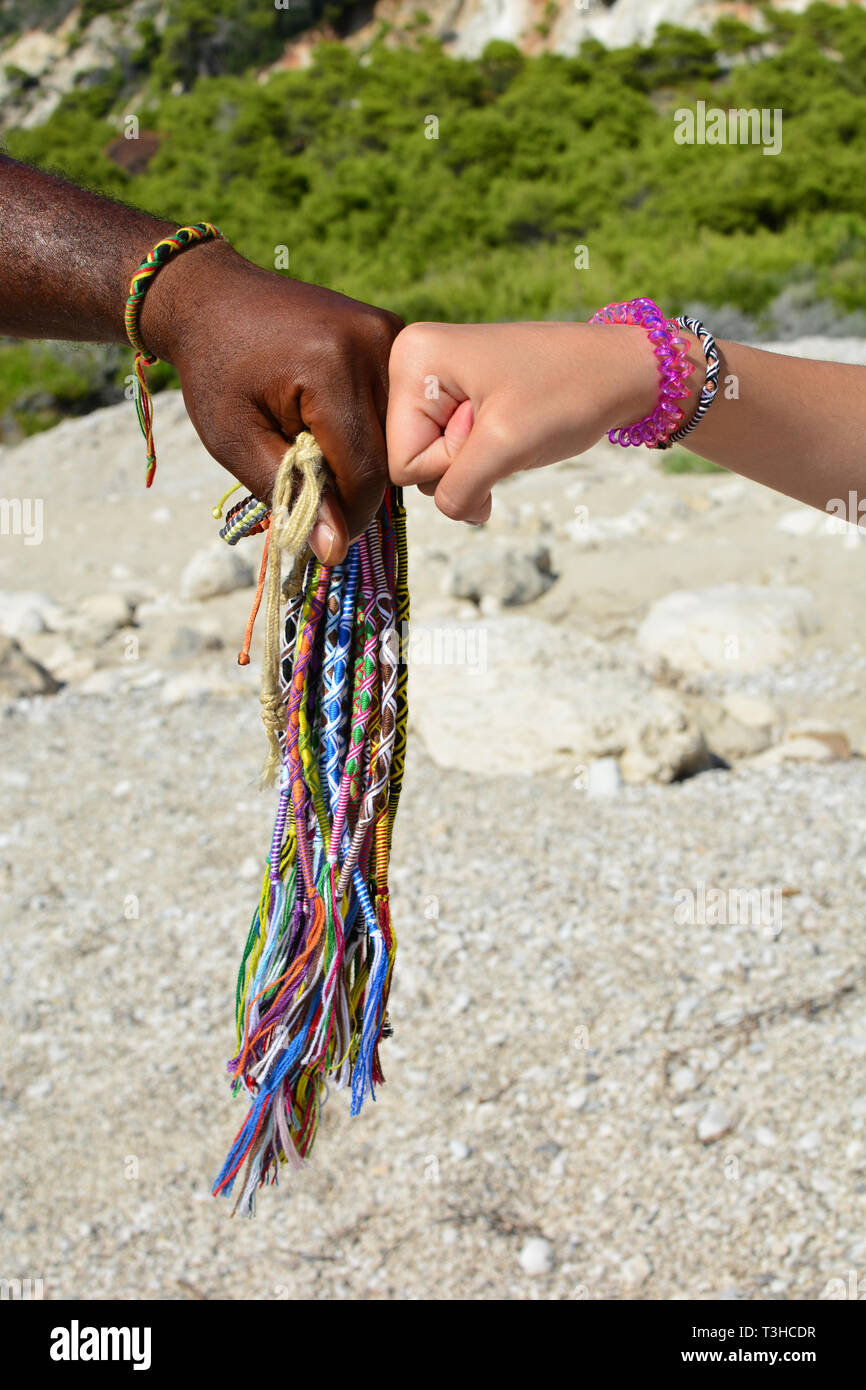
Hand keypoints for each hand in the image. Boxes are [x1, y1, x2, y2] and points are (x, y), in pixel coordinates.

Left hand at [141, 240, 402, 560]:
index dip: (349, 515)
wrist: (214, 297)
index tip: (323, 537)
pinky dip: (370, 431)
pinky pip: (396, 407)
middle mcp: (374, 344)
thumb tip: (335, 551)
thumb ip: (288, 493)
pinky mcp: (394, 335)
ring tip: (316, 452)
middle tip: (310, 488)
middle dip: (354, 487)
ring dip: (365, 459)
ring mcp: (390, 335)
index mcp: (332, 366)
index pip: (366, 470)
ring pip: (398, 434)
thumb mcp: (234, 438)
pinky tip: (332, 428)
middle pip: (389, 455)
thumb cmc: (215, 369)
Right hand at [386, 320, 666, 521]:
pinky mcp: (458, 397)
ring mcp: (437, 380)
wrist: (619, 370)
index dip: (452, 462)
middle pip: (414, 461)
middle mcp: (414, 364)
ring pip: (435, 464)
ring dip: (480, 463)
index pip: (403, 459)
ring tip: (515, 425)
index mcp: (412, 360)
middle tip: (509, 425)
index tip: (493, 426)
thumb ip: (458, 490)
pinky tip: (513, 433)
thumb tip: (454, 512)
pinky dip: (486, 459)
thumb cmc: (567, 394)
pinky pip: (455, 453)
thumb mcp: (505, 448)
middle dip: (465, 463)